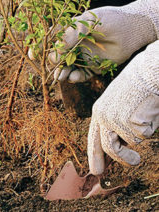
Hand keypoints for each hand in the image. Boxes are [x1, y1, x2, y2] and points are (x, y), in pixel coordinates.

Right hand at [48, 0, 158, 82]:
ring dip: (61, 73)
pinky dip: (76, 78)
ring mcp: (82, 57)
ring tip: (61, 76)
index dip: (40, 48)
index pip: (50, 41)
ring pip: (67, 68)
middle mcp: (74, 45)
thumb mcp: (86, 23)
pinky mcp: (93, 67)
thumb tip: (53, 53)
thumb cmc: (108, 20)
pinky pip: (81, 75)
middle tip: (55, 65)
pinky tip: (75, 77)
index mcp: (69, 32)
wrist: (132, 29)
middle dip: (52, 63)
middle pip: (56, 57)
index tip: (32, 55)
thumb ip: (69, 37)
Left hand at [87, 41, 158, 174]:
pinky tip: (147, 110)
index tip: (95, 170)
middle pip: (108, 148)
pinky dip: (149, 126)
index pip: (93, 138)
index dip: (94, 155)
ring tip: (145, 119)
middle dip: (121, 159)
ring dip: (140, 136)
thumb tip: (120, 146)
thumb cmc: (135, 87)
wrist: (146, 73)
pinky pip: (144, 134)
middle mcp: (103, 117)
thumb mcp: (118, 104)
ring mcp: (115, 121)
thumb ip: (114, 123)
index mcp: (98, 111)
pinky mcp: (130, 123)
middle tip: (134, 162)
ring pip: (130, 142)